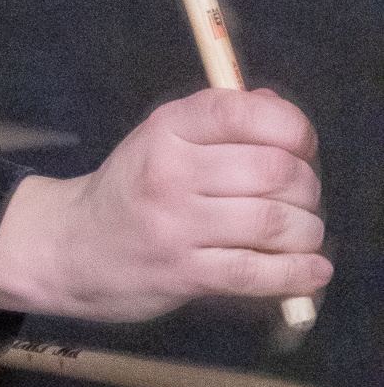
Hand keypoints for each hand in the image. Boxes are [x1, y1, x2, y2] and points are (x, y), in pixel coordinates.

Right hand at [0, 86, 330, 321]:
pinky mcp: (184, 274)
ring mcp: (177, 224)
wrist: (72, 247)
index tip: (303, 146)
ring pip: (274, 222)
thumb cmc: (131, 189)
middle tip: (303, 198)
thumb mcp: (162, 139)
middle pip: (273, 170)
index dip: (292, 127)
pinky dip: (298, 273)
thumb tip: (283, 115)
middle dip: (306, 186)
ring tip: (303, 233)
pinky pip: (258, 273)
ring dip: (306, 231)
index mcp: (168, 127)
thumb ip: (221, 122)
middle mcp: (171, 170)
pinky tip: (313, 271)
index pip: (242, 112)